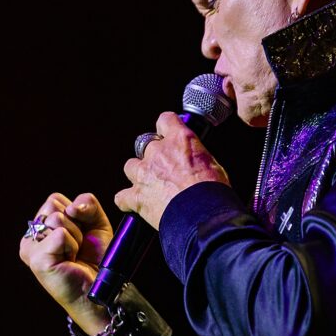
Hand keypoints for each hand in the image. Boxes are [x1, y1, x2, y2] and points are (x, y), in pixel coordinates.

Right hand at [19, 192, 112, 334]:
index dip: (76, 212)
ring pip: (57, 217)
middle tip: (77, 246)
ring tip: (74, 254)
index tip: (81, 234)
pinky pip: (60, 234)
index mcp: (41, 226)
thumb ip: (87, 204)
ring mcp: (30, 247)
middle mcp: (31, 236)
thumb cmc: (97, 256)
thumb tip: (73, 207)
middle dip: (75, 222)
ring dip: (75, 235)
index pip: (54, 199)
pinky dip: (72, 245)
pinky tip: (70, 260)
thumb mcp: (96, 222)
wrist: (102, 285)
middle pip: (53, 204)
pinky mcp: (37, 259)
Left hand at [116, 112, 229, 229]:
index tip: (168, 135)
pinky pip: (122, 197)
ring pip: (130, 166)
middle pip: (145, 144)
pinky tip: (136, 206)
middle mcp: (158, 152)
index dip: (165, 128)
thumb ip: (196, 157)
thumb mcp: (212, 164)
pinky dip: (128, 201)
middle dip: (152, 156)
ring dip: (138, 175)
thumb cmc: (213, 191)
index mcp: (180, 140)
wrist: (202, 214)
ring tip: (150, 187)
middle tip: (164, 169)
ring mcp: (144, 173)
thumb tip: (196, 162)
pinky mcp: (136, 196)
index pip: (165, 120)